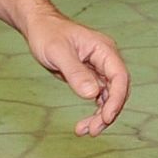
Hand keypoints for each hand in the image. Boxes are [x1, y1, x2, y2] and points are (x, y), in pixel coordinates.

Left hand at [24, 11, 129, 136]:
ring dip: (101, 116)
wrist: (38, 26)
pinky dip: (94, 112)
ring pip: (108, 97)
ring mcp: (99, 69)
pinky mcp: (91, 77)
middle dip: (108, 112)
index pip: (120, 76)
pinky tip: (84, 124)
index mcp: (104, 49)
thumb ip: (75, 72)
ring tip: (85, 131)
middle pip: (117, 90)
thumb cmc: (47, 33)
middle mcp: (106, 59)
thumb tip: (92, 95)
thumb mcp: (58, 52)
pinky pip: (98, 97)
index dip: (116, 99)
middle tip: (93, 130)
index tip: (106, 117)